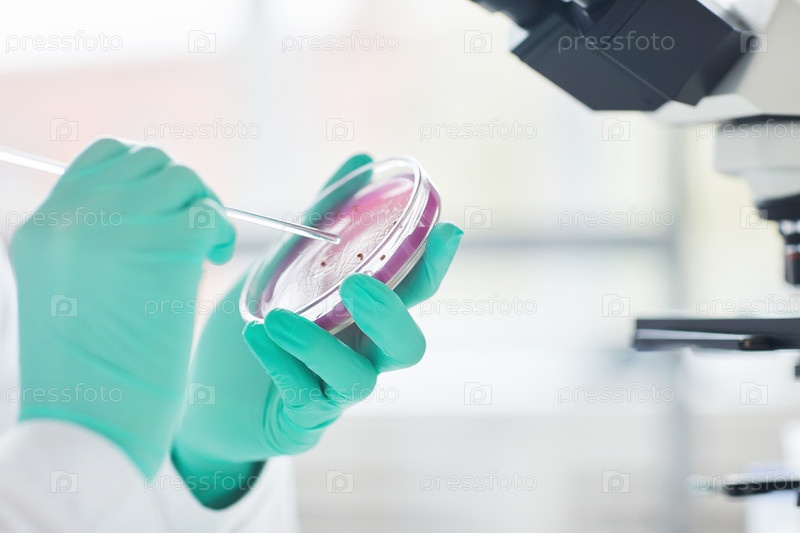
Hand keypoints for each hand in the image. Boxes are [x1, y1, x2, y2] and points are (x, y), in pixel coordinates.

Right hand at [10, 138, 234, 475]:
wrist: (93, 425)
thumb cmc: (90, 373)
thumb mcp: (69, 290)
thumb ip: (96, 239)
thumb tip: (156, 205)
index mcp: (42, 229)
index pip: (103, 157)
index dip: (146, 177)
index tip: (166, 214)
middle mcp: (71, 219)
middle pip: (148, 161)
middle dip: (180, 192)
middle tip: (192, 237)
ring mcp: (115, 229)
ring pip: (182, 179)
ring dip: (204, 210)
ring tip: (203, 253)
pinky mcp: (163, 248)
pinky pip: (206, 212)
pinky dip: (219, 232)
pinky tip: (212, 262)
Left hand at [172, 155, 461, 506]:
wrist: (213, 389)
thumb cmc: (265, 319)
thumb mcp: (287, 263)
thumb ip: (323, 217)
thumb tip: (359, 161)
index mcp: (368, 316)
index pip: (415, 290)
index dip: (436, 263)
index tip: (447, 228)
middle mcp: (363, 354)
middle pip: (407, 346)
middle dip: (390, 316)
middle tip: (357, 287)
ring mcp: (336, 392)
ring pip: (356, 379)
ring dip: (319, 345)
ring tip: (276, 317)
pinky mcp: (303, 420)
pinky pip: (304, 397)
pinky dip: (280, 363)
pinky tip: (255, 335)